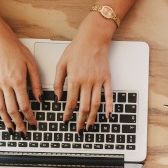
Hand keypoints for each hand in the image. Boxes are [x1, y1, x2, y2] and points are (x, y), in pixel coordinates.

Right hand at [0, 31, 41, 133]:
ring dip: (6, 121)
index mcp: (18, 80)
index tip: (34, 123)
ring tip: (12, 129)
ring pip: (0, 108)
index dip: (30, 117)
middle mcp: (5, 84)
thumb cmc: (16, 50)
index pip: (25, 105)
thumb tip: (40, 99)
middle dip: (19, 123)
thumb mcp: (32, 65)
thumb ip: (37, 83)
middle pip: (12, 110)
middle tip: (23, 132)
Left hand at [54, 14, 114, 132]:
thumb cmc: (76, 49)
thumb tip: (58, 97)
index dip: (68, 113)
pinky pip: (109, 95)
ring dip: (93, 117)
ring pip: (96, 104)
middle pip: (84, 107)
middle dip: (80, 120)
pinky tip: (108, 116)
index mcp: (74, 79)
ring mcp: (98, 81)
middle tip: (78, 129)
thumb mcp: (61, 63)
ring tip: (89, 126)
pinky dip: (109, 107)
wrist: (93, 38)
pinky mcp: (107, 79)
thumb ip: (57, 82)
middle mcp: (87, 82)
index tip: (66, 120)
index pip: (70, 102)